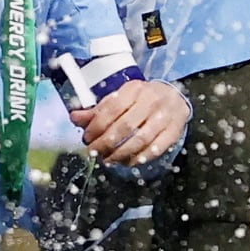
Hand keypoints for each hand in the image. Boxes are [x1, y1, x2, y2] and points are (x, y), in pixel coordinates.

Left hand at [72, 74, 190, 166]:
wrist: (174, 97)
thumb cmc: (141, 100)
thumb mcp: (120, 98)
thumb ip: (97, 110)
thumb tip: (75, 117)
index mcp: (135, 89)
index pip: (112, 108)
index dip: (96, 125)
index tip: (87, 138)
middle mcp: (151, 100)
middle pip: (125, 126)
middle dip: (106, 143)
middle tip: (94, 152)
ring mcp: (165, 116)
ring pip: (140, 139)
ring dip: (121, 153)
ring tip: (108, 159)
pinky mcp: (174, 130)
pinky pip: (156, 148)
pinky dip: (140, 158)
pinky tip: (129, 162)